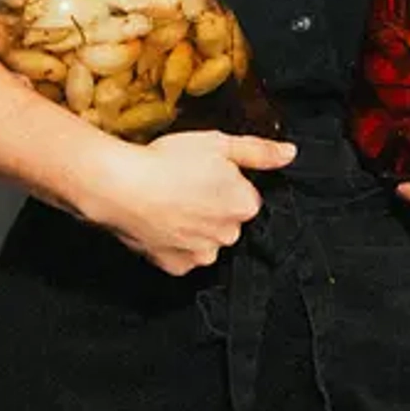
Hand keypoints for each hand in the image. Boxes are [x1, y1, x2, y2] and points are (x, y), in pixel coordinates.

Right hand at [75, 131, 296, 275]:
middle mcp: (230, 235)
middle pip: (227, 221)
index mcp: (245, 205)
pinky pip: (181, 257)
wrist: (119, 186)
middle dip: (212, 208)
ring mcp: (202, 254)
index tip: (202, 174)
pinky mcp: (176, 267)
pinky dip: (173, 244)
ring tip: (168, 204)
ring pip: (205, 241)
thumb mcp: (218, 143)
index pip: (245, 197)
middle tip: (183, 187)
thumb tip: (290, 154)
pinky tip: (159, 223)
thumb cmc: (167, 161)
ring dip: (194, 228)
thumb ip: (258, 151)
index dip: (224, 183)